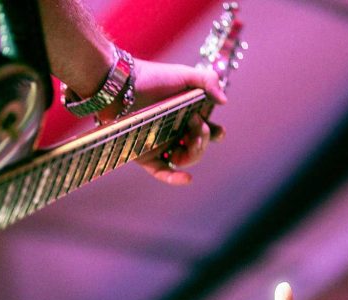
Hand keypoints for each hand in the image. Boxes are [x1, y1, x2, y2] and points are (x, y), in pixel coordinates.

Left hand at [100, 59, 226, 184]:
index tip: (218, 132)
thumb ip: (208, 80)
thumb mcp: (185, 74)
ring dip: (195, 154)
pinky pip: (163, 172)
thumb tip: (224, 102)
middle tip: (197, 123)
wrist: (123, 85)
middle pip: (198, 148)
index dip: (215, 134)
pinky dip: (175, 178)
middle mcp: (175, 132)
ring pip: (185, 160)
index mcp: (187, 116)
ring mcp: (161, 145)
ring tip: (192, 141)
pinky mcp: (146, 155)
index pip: (207, 132)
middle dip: (204, 139)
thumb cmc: (153, 77)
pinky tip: (188, 178)